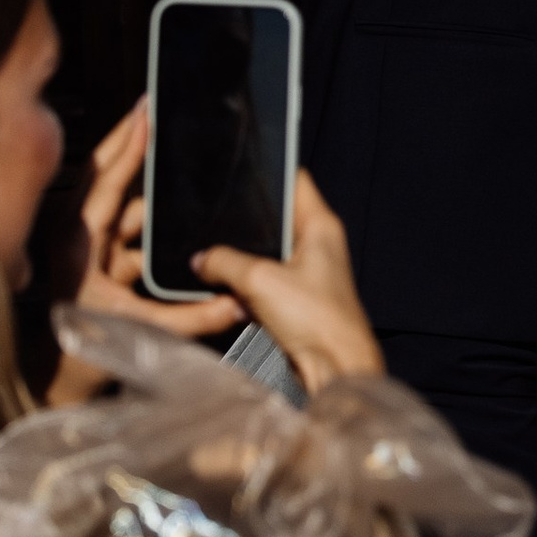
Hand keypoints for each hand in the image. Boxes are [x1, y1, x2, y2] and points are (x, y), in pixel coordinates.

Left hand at [55, 101, 243, 395]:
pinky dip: (150, 221)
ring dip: (148, 189)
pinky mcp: (97, 259)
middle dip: (130, 143)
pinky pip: (127, 228)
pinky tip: (175, 215)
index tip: (146, 111)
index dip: (128, 145)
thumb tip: (239, 303)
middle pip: (106, 175)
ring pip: (121, 202)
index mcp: (80, 242)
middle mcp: (78, 235)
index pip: (106, 180)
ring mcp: (86, 245)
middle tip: (153, 109)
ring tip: (178, 163)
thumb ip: (195, 318)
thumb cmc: (85, 352)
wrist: (56, 380)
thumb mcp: (146, 332)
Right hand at [196, 171, 384, 388]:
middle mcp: (317, 244)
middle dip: (244, 221)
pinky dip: (246, 285)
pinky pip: (264, 282)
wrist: (336, 369)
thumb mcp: (259, 280)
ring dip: (241, 258)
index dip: (266, 170)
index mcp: (320, 225)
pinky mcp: (297, 299)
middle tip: (211, 215)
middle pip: (274, 218)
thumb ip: (224, 262)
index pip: (294, 179)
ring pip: (265, 252)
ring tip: (211, 252)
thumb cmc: (317, 320)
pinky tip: (224, 288)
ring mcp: (308, 272)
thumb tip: (200, 259)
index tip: (236, 166)